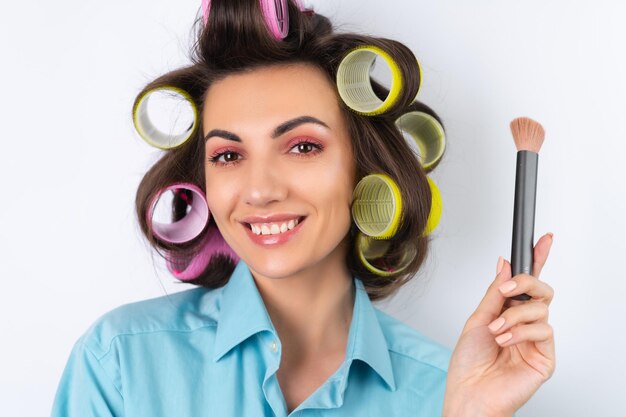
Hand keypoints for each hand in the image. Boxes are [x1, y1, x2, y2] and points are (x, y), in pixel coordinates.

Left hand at [442, 233, 555, 416]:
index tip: (542, 239)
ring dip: (514, 316)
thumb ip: (495, 292)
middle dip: (526, 282)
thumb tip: (504, 264)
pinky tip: (506, 341)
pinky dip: (521, 332)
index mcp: (508, 311)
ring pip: (542, 308)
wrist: (469, 392)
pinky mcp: (545, 356)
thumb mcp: (477, 318)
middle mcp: (524, 323)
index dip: (536, 259)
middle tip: (509, 288)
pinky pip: (544, 330)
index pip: (527, 282)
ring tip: (497, 330)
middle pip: (542, 289)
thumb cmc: (469, 362)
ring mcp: (536, 339)